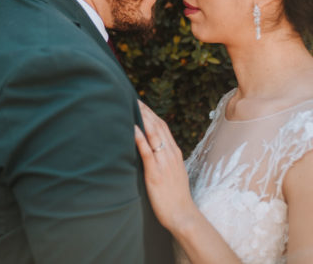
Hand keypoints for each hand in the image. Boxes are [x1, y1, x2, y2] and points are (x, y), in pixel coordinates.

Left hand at [134, 100, 197, 233]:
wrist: (182, 215)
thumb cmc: (174, 196)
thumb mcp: (172, 172)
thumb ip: (163, 160)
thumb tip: (152, 150)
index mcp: (174, 152)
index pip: (162, 126)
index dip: (150, 113)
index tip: (139, 103)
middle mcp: (170, 154)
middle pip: (157, 125)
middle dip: (144, 111)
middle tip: (131, 98)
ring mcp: (164, 163)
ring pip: (153, 134)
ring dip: (141, 119)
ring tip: (130, 106)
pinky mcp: (156, 173)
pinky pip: (147, 152)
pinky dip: (139, 138)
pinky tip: (132, 128)